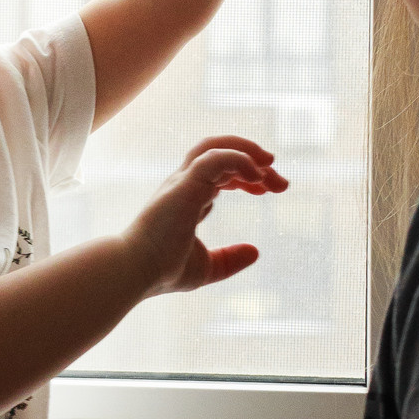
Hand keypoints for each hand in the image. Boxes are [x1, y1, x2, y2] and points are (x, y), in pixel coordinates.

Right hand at [119, 138, 286, 299]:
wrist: (137, 272)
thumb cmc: (162, 271)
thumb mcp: (207, 267)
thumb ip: (230, 259)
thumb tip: (255, 252)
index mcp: (188, 199)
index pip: (221, 172)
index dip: (248, 175)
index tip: (271, 189)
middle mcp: (184, 184)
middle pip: (223, 155)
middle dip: (255, 161)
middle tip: (282, 182)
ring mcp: (183, 181)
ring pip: (216, 147)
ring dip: (248, 150)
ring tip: (271, 164)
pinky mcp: (185, 184)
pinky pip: (216, 157)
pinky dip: (240, 159)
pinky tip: (258, 175)